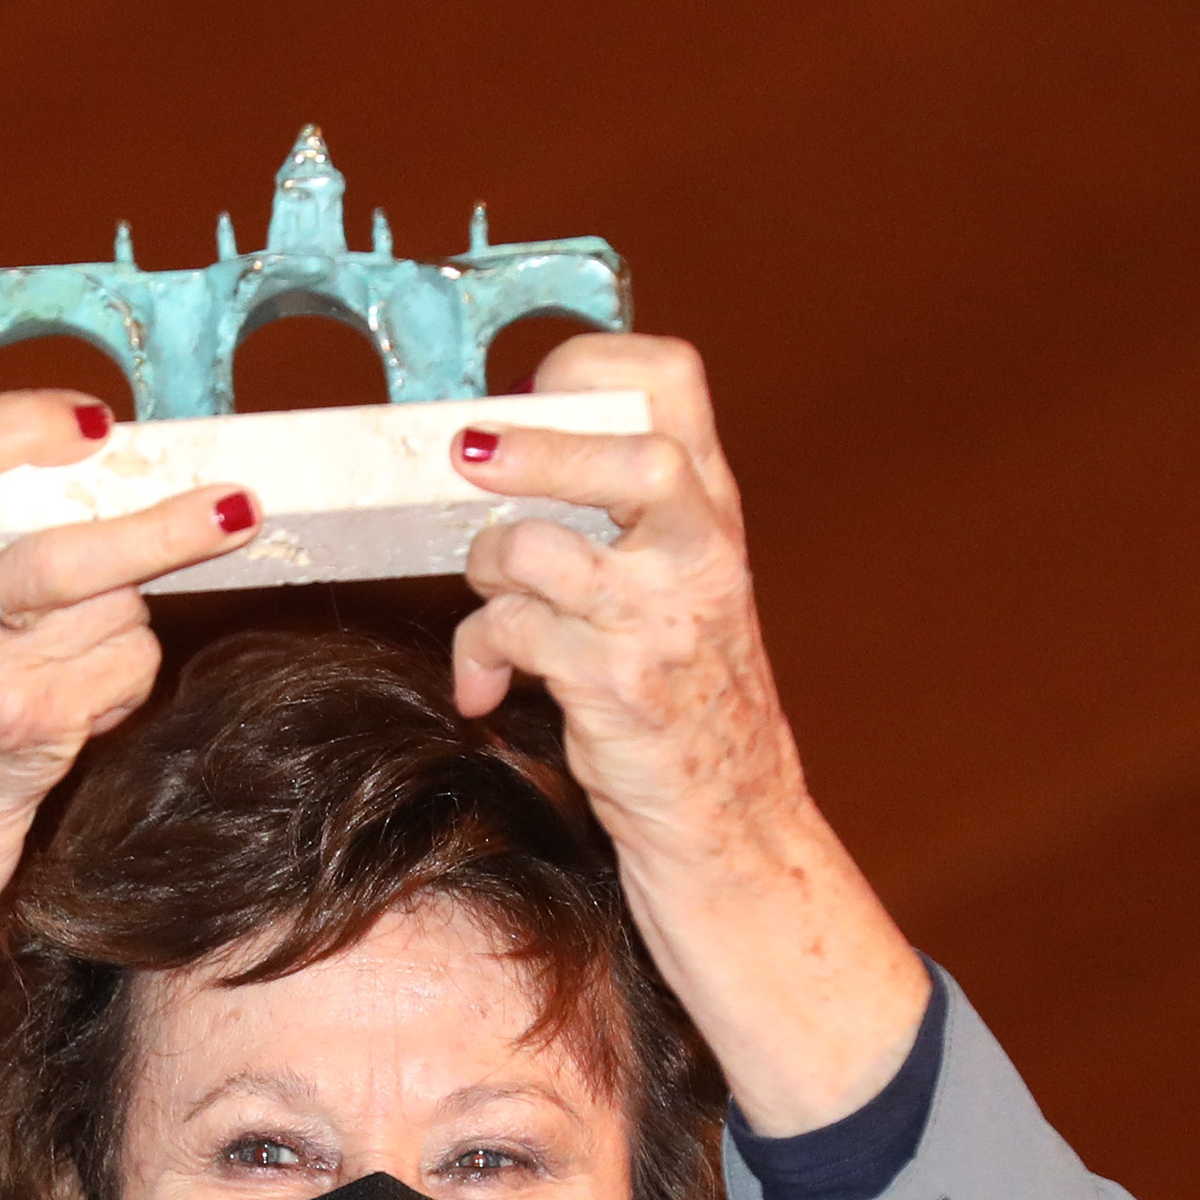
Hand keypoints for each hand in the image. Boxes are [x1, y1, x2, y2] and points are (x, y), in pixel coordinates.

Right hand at [0, 395, 253, 1145]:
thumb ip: (4, 516)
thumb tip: (141, 461)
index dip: (19, 425)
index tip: (95, 423)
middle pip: (62, 553)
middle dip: (164, 529)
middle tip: (239, 506)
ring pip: (116, 608)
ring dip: (127, 616)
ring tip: (80, 640)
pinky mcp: (29, 724)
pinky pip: (130, 665)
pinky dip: (128, 673)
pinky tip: (84, 692)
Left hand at [452, 336, 929, 1130]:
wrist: (732, 836)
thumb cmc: (685, 712)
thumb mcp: (673, 595)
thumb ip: (615, 525)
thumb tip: (495, 460)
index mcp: (712, 510)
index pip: (672, 379)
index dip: (592, 363)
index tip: (534, 390)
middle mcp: (700, 550)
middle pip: (627, 447)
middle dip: (529, 447)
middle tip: (467, 455)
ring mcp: (662, 619)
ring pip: (534, 545)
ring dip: (483, 572)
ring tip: (490, 612)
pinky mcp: (618, 687)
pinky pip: (510, 634)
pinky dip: (480, 658)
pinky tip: (490, 692)